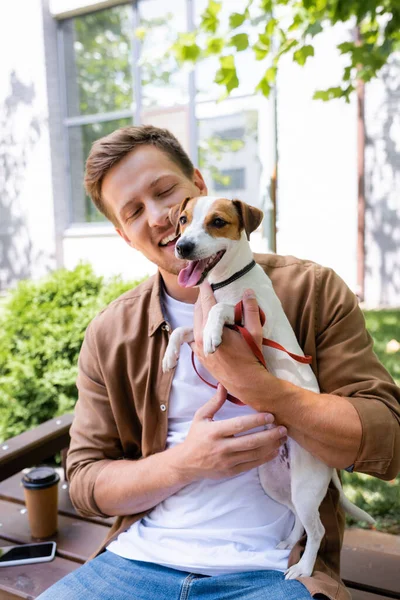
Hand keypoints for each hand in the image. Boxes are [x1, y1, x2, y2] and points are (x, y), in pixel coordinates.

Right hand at [177, 385, 286, 482]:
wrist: (186, 463)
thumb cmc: (195, 437)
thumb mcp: (201, 417)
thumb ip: (215, 402)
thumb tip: (224, 384)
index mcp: (214, 431)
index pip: (239, 425)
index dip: (256, 421)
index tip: (270, 416)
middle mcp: (221, 447)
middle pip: (250, 442)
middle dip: (270, 435)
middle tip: (283, 428)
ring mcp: (227, 461)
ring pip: (254, 454)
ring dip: (271, 446)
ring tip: (282, 438)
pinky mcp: (231, 472)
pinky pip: (252, 465)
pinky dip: (265, 458)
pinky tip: (274, 450)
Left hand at [190, 283, 265, 399]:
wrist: (246, 383)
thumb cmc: (251, 357)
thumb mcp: (255, 332)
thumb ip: (251, 310)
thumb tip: (248, 292)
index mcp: (212, 330)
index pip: (207, 304)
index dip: (206, 291)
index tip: (205, 281)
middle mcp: (200, 338)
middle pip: (198, 311)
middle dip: (203, 299)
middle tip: (208, 291)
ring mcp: (197, 348)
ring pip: (192, 323)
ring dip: (198, 312)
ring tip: (205, 304)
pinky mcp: (198, 355)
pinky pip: (189, 337)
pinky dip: (191, 329)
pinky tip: (200, 324)